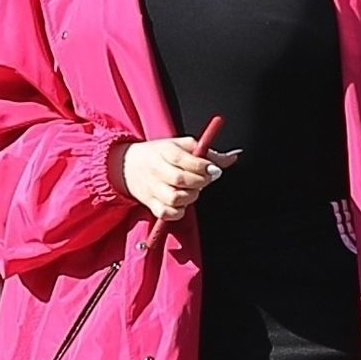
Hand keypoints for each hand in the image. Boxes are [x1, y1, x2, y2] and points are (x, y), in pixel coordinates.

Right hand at [113, 137, 239, 220]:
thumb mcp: (181, 146)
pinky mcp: (150, 203)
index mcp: (165, 151)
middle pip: (180, 180)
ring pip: (174, 198)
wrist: (128, 166)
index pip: (184, 160)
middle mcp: (157, 170)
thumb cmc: (160, 155)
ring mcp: (152, 188)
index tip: (214, 170)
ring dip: (190, 197)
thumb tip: (233, 157)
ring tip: (192, 190)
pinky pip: (166, 213)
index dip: (203, 166)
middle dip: (200, 182)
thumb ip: (208, 153)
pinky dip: (178, 211)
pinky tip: (182, 203)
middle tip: (206, 179)